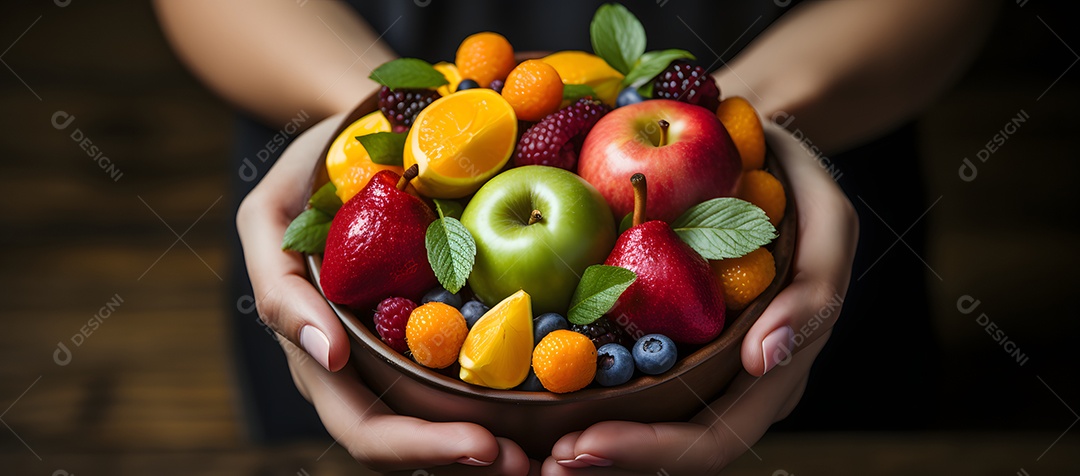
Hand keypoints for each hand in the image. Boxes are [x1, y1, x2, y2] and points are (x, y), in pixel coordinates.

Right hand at [237, 114, 536, 474]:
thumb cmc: (309, 173)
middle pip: (415, 443)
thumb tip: (330, 355)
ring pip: (449, 423)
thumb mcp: (270, 217)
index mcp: (323, 357)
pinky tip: (559, 401)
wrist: (359, 138)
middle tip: (533, 466)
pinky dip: (513, 399)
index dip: (421, 448)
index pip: (365, 429)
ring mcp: (405, 353)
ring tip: (551, 451)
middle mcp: (365, 371)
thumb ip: (282, 289)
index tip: (485, 444)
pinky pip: (477, 375)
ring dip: (499, 445)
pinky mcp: (446, 326)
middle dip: (470, 460)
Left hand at [542, 123, 858, 474]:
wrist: (765, 160)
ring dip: (599, 448)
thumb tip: (762, 359)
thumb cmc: (797, 186)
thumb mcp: (826, 219)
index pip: (715, 438)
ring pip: (656, 430)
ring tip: (539, 453)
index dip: (650, 452)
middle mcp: (745, 386)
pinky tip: (551, 410)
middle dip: (612, 459)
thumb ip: (810, 290)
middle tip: (548, 459)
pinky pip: (640, 389)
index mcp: (780, 370)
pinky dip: (597, 405)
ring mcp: (714, 370)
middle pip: (676, 451)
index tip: (580, 444)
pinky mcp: (681, 343)